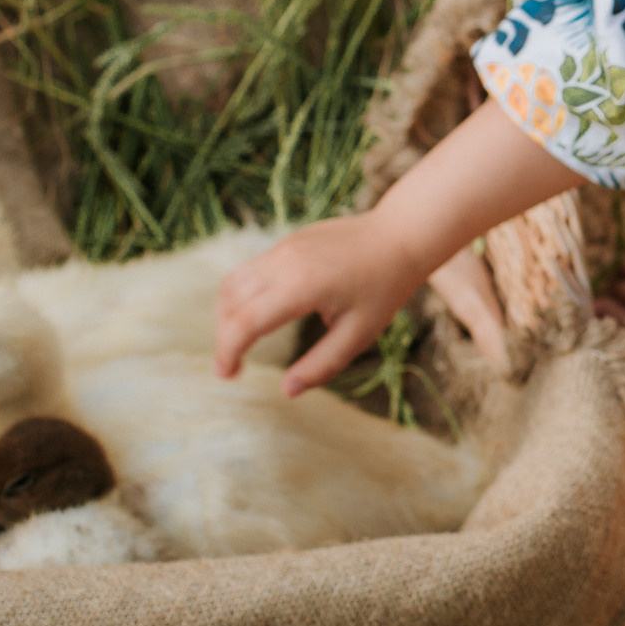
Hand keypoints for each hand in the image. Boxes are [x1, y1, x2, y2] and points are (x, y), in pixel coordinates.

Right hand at [214, 212, 427, 394]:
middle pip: (231, 302)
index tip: (226, 375)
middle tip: (232, 368)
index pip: (245, 322)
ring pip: (233, 282)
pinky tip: (255, 317)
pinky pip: (249, 270)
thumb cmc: (384, 288)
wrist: (400, 235)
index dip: (228, 352)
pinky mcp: (286, 242)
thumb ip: (322, 365)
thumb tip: (287, 391)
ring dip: (226, 315)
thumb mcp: (360, 334)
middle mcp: (284, 262)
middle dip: (224, 338)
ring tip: (238, 344)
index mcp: (301, 286)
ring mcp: (282, 248)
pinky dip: (240, 296)